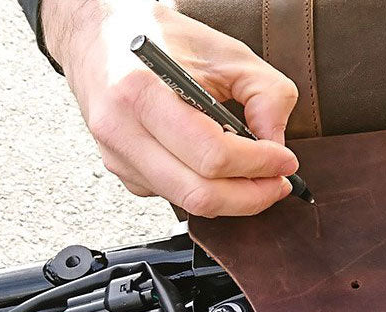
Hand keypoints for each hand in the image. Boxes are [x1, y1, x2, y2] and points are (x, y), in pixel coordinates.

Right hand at [43, 0, 300, 215]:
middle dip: (251, 195)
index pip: (211, 154)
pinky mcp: (119, 169)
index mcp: (142, 92)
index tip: (286, 161)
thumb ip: (267, 93)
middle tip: (278, 182)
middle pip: (198, 193)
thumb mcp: (227, 51)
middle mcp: (121, 129)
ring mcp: (115, 155)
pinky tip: (217, 167)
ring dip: (231, 198)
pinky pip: (171, 195)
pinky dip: (204, 189)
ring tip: (257, 177)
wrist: (99, 35)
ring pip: (186, 202)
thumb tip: (277, 143)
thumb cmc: (161, 37)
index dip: (258, 165)